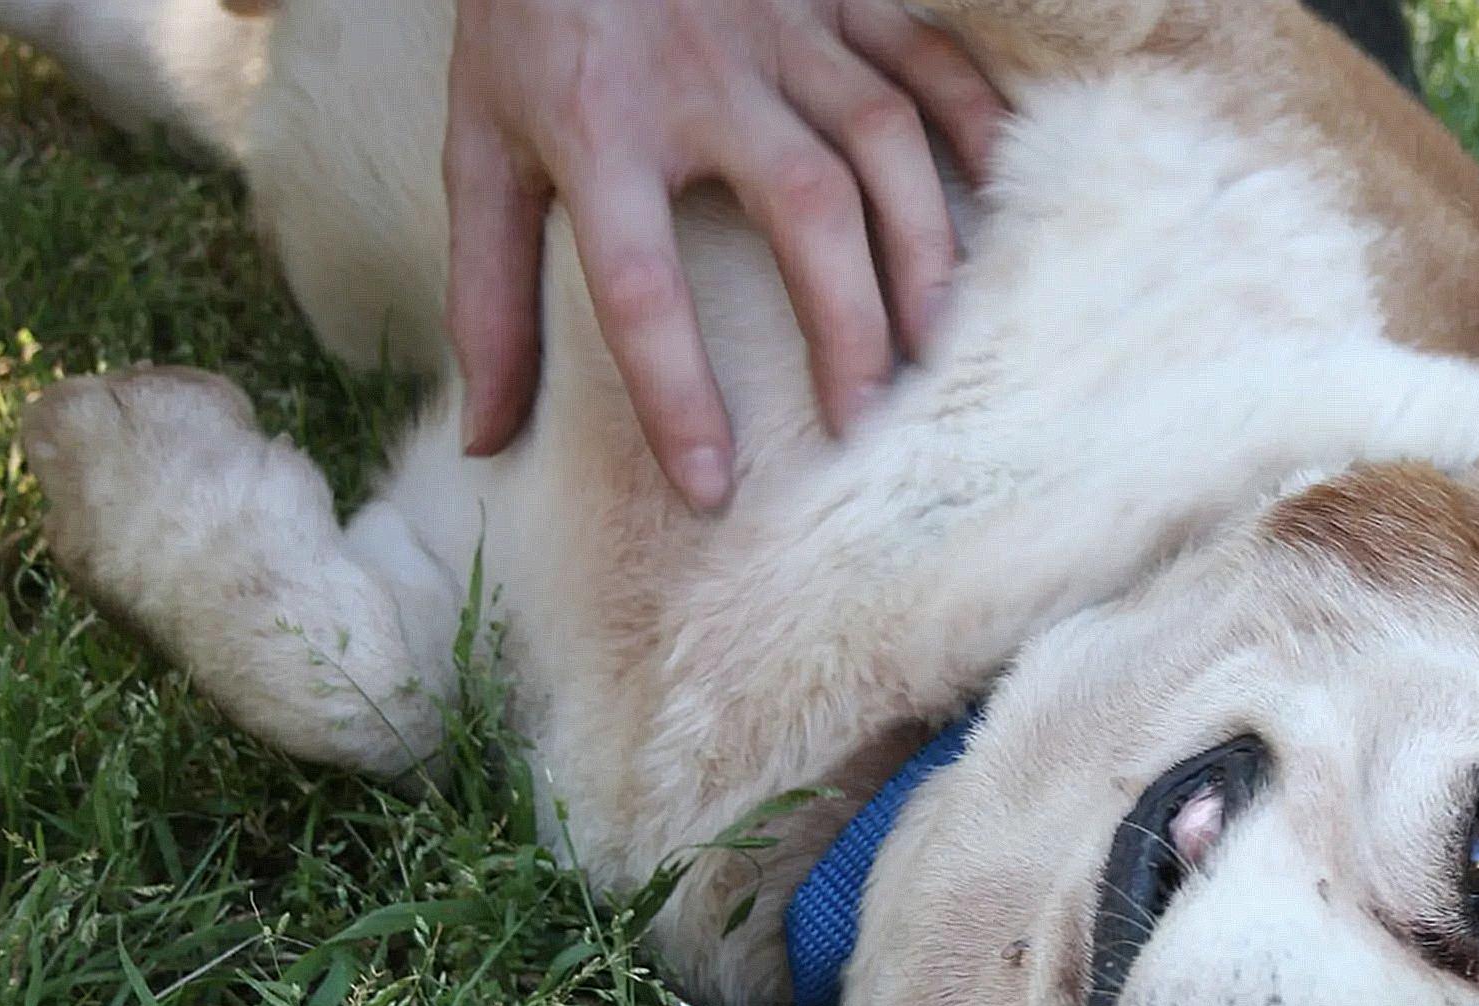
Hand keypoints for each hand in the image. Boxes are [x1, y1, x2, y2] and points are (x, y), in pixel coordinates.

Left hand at [443, 0, 1006, 508]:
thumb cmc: (525, 26)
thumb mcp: (479, 150)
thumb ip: (486, 295)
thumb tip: (483, 437)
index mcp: (597, 126)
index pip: (639, 285)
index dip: (676, 394)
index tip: (713, 486)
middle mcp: (700, 76)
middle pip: (803, 208)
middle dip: (847, 324)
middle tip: (866, 419)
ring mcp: (780, 26)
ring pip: (881, 137)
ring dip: (921, 244)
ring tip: (935, 339)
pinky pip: (924, 52)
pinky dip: (972, 119)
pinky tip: (999, 192)